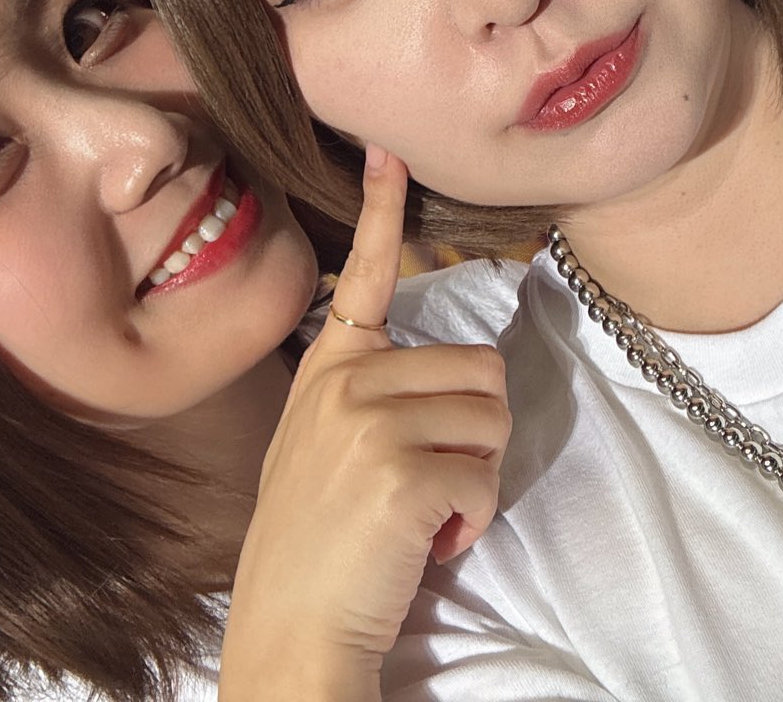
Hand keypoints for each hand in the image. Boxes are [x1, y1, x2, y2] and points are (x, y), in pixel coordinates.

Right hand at [219, 148, 509, 700]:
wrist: (289, 630)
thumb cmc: (313, 546)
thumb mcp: (317, 448)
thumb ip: (362, 396)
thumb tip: (436, 375)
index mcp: (328, 372)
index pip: (361, 277)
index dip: (380, 210)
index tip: (390, 152)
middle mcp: (346, 384)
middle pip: (480, 367)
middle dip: (476, 432)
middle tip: (428, 482)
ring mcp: (371, 425)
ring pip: (493, 417)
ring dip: (477, 476)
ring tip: (422, 512)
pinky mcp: (402, 472)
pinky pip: (487, 475)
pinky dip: (474, 519)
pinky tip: (427, 543)